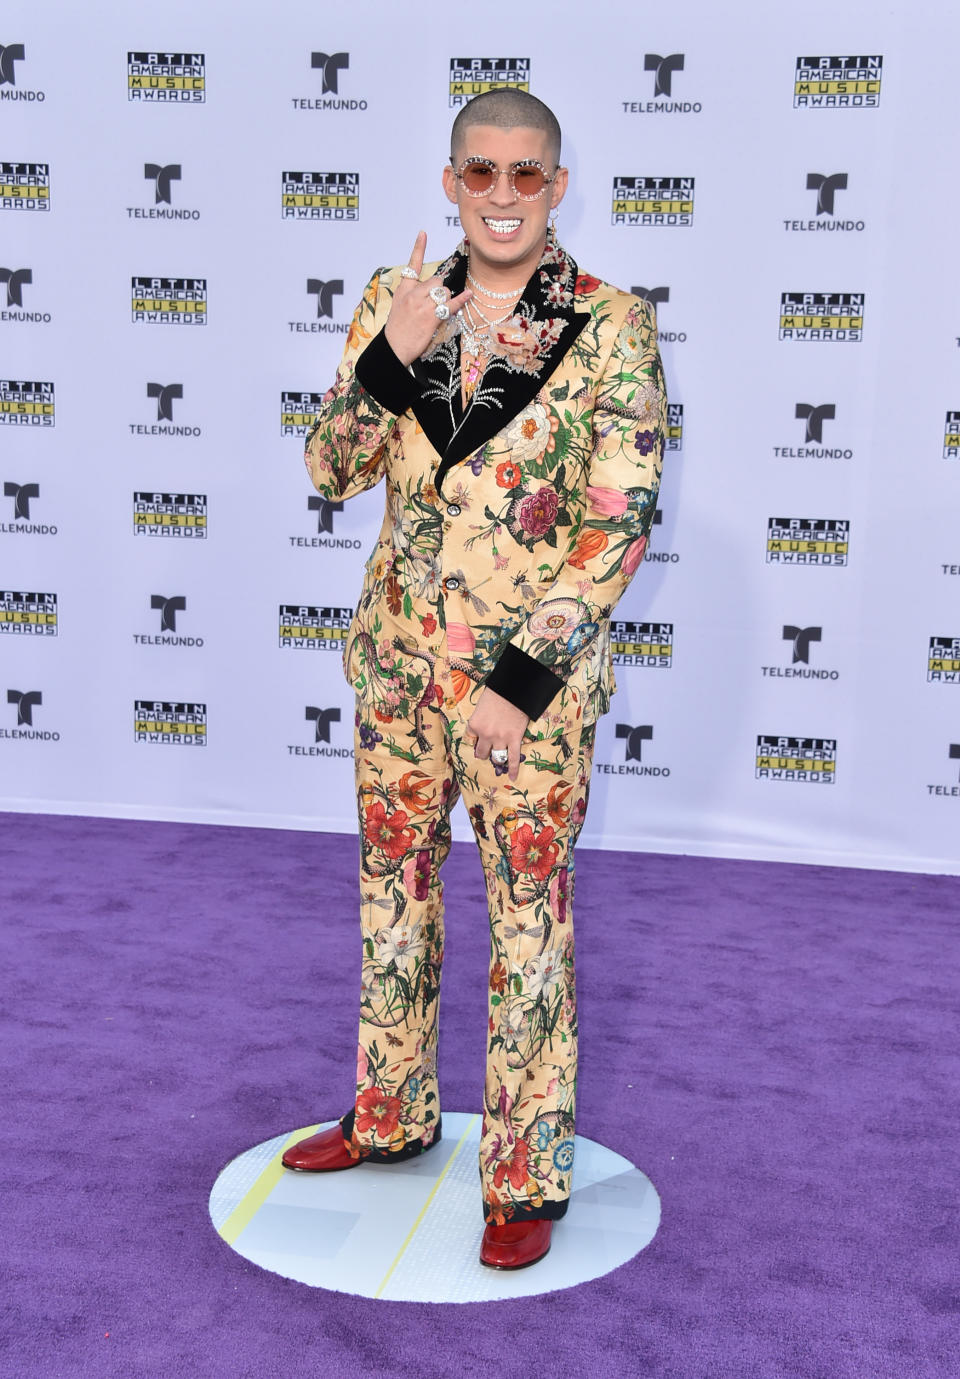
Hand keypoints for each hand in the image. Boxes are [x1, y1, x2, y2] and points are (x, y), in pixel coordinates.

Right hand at [384, 231, 471, 366]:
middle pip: (437, 280)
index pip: (412, 264)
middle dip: (440, 290)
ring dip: (445, 300)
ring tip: (436, 312)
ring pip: (444, 292)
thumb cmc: (398, 328)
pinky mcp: (432, 316)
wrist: (394, 347)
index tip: (423, 233)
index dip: (419, 248)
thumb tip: (431, 288)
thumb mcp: (399, 305)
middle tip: (434, 303)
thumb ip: (412, 293)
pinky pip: (451, 304)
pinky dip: (462, 299)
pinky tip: (469, 295)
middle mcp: (413, 294)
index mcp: (404, 289)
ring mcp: (422, 305)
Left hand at [466, 688, 528, 782]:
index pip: (470, 739)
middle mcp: (485, 734)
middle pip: (481, 753)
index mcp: (474, 724)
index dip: (475, 739)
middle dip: (483, 753)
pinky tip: (512, 777)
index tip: (478, 739)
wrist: (515, 689)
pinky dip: (513, 769)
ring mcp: (500, 739)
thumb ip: (481, 718)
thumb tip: (484, 725)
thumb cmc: (498, 693)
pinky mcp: (514, 740)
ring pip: (496, 758)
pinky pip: (513, 758)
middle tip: (487, 751)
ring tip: (498, 759)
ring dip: (497, 759)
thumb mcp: (482, 705)